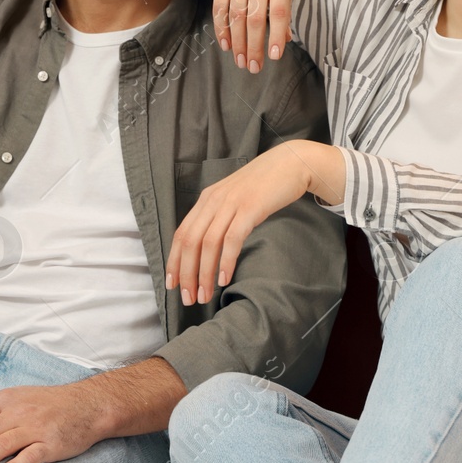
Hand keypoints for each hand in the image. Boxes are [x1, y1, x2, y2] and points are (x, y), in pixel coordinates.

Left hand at [165, 143, 317, 304]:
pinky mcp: (251, 207)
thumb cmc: (262, 186)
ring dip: (204, 273)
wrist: (289, 163)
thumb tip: (206, 247)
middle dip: (186, 273)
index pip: (181, 233)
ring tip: (205, 295)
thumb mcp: (233, 198)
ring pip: (208, 243)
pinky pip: (232, 238)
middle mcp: (213, 200)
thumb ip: (218, 216)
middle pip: (190, 241)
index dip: (173, 261)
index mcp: (206, 199)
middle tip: (189, 298)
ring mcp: (231, 203)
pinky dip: (225, 261)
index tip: (172, 284)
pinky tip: (224, 278)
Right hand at [212, 0, 290, 73]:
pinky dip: (222, 29)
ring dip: (238, 43)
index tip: (274, 57)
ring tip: (241, 62)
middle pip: (255, 18)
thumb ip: (283, 10)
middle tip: (254, 68)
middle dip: (254, 46)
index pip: (280, 12)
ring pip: (236, 17)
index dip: (277, 35)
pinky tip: (226, 45)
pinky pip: (220, 9)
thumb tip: (286, 40)